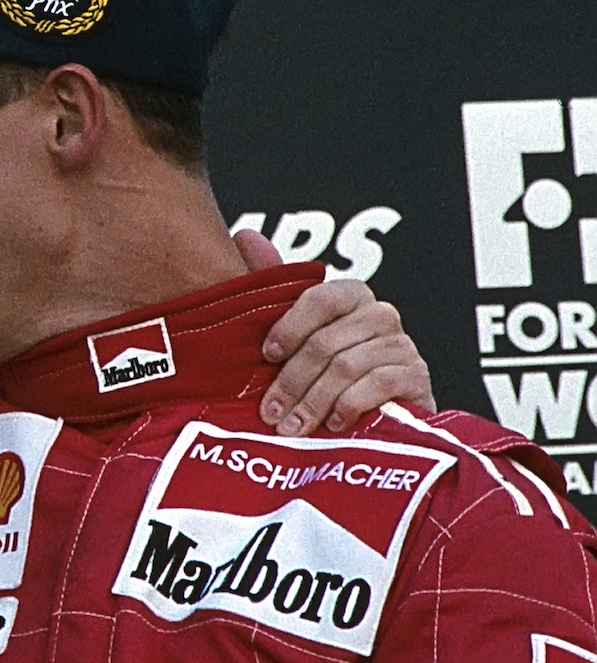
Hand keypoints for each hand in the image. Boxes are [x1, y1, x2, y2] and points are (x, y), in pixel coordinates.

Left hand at [239, 229, 434, 434]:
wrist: (379, 421)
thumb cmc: (327, 376)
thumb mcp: (295, 337)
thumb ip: (274, 291)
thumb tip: (245, 235)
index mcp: (349, 297)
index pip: (319, 297)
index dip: (290, 326)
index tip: (266, 356)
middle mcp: (379, 314)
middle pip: (326, 342)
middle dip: (291, 382)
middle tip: (270, 412)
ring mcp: (402, 345)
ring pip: (346, 366)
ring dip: (313, 402)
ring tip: (292, 427)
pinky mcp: (418, 377)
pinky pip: (378, 385)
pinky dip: (348, 406)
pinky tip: (333, 423)